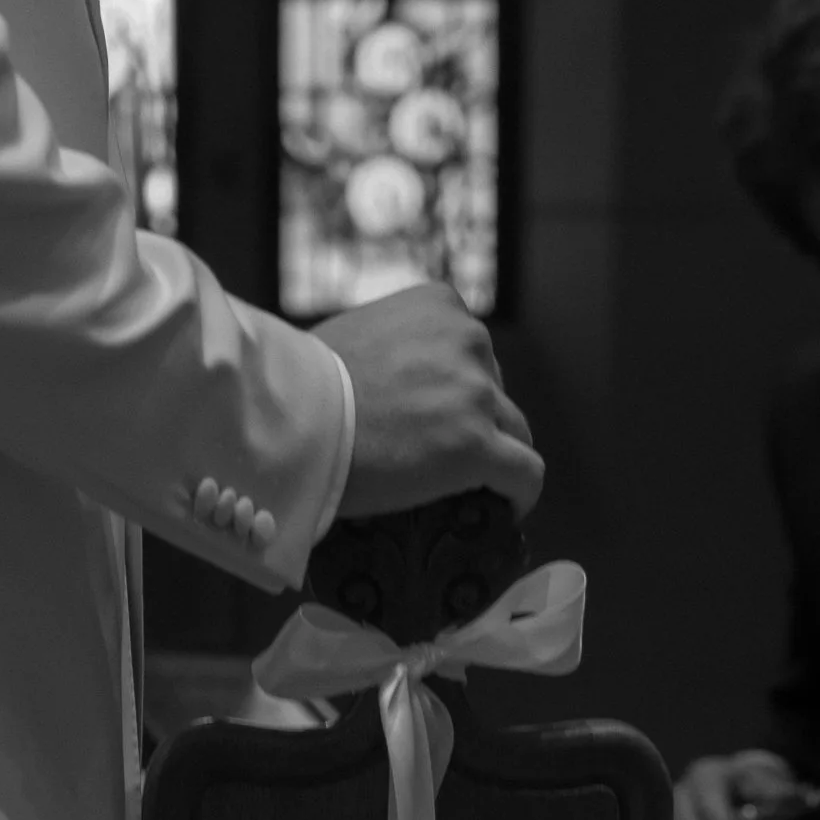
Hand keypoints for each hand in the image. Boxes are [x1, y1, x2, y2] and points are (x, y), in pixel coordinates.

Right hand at [322, 284, 542, 519]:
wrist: (293, 419)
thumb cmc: (302, 385)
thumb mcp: (355, 334)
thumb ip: (389, 348)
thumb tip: (383, 382)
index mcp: (441, 305)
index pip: (473, 354)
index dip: (459, 393)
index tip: (438, 423)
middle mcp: (469, 339)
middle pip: (495, 394)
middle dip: (475, 426)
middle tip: (438, 463)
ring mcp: (477, 394)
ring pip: (514, 435)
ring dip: (494, 461)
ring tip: (466, 494)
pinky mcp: (479, 447)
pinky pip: (526, 475)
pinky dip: (520, 495)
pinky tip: (505, 514)